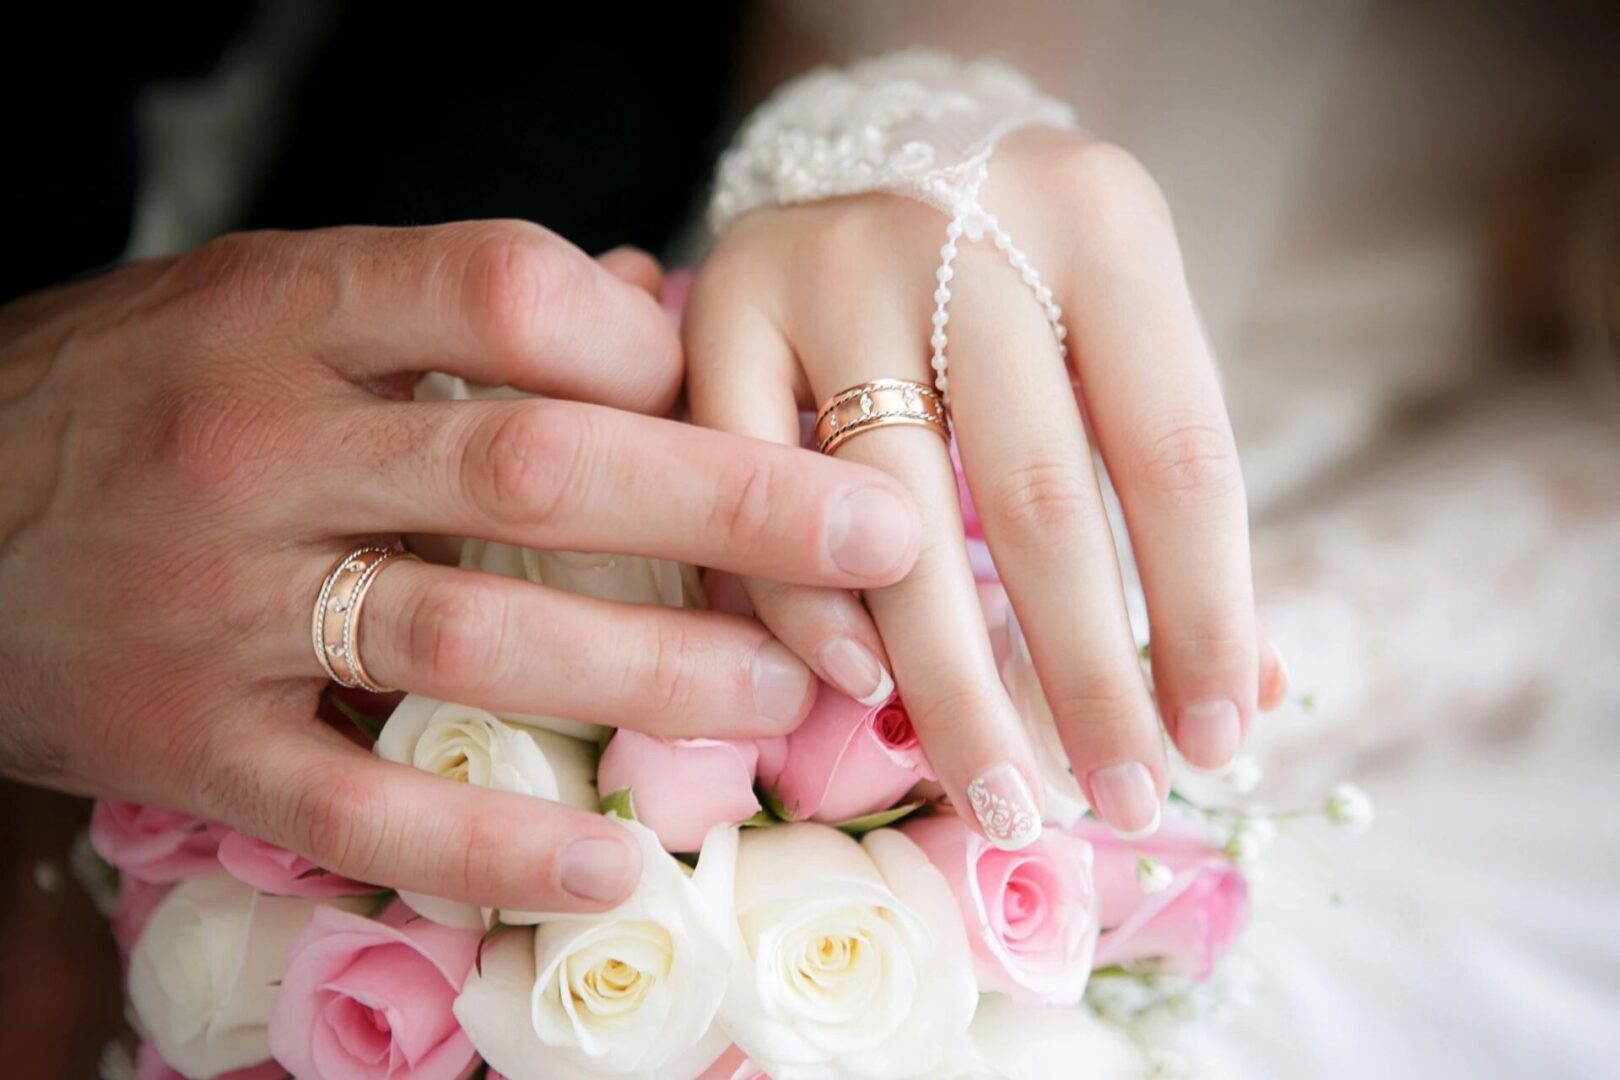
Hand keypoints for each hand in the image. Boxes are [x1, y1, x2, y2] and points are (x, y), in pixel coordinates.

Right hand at [0, 221, 919, 907]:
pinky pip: (352, 805)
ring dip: (649, 673)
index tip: (748, 396)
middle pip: (534, 467)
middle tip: (882, 537)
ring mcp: (218, 601)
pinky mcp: (180, 740)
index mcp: (283, 309)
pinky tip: (612, 867)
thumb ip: (447, 302)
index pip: (507, 291)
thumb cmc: (137, 389)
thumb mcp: (264, 298)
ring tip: (783, 695)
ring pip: (470, 637)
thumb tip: (653, 303)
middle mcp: (260, 446)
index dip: (654, 343)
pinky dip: (488, 847)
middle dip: (730, 507)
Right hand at [685, 130, 1286, 843]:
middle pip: (1037, 499)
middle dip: (1083, 680)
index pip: (1178, 454)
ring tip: (1004, 796)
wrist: (882, 155)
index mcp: (1104, 225)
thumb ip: (1173, 505)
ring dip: (952, 686)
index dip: (1205, 619)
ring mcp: (831, 266)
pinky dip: (809, 605)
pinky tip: (866, 691)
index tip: (1213, 745)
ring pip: (890, 516)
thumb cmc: (1028, 284)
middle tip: (1114, 803)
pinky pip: (756, 490)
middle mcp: (964, 230)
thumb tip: (1243, 699)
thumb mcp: (1123, 347)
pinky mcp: (724, 302)